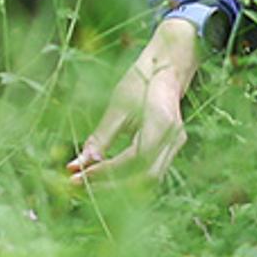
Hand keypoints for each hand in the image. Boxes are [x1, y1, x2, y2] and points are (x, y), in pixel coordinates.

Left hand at [68, 16, 200, 182]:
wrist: (167, 69)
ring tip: (90, 184)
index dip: (108, 171)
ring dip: (120, 186)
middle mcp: (173, 138)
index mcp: (161, 122)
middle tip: (81, 185)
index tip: (82, 174)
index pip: (135, 159)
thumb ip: (101, 137)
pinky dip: (129, 179)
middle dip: (113, 186)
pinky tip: (107, 177)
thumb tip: (82, 163)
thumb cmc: (140, 82)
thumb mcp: (117, 106)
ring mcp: (176, 145)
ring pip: (150, 180)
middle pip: (146, 177)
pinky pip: (151, 172)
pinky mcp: (172, 149)